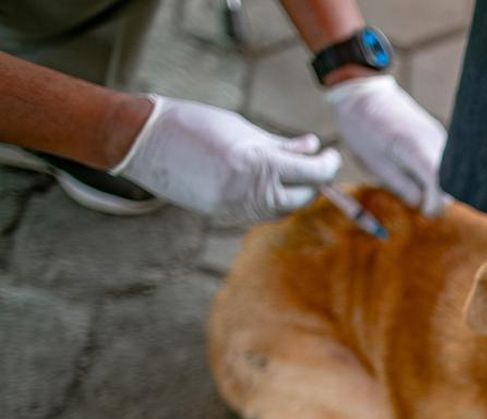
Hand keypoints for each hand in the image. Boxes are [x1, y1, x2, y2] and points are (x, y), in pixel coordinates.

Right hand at [111, 95, 340, 222]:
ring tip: (291, 172)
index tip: (330, 155)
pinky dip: (270, 201)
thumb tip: (313, 148)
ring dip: (293, 194)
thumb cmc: (194, 124)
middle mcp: (249, 193)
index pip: (313, 174)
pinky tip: (267, 183)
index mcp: (259, 165)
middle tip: (316, 164)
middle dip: (313, 183)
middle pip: (302, 198)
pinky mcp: (221, 215)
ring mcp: (234, 208)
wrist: (144, 141)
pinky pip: (258, 214)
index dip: (329, 165)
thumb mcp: (245, 129)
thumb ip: (281, 145)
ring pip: (281, 211)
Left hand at [327, 75, 446, 217]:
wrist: (363, 94)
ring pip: (448, 172)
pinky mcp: (437, 134)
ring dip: (434, 184)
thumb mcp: (376, 164)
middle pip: (450, 181)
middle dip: (436, 196)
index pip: (440, 184)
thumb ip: (403, 187)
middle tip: (414, 201)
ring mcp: (439, 135)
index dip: (435, 203)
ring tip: (409, 182)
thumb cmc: (363, 129)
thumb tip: (421, 205)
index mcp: (416, 147)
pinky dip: (434, 173)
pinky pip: (443, 161)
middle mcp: (435, 140)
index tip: (424, 213)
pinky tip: (413, 170)